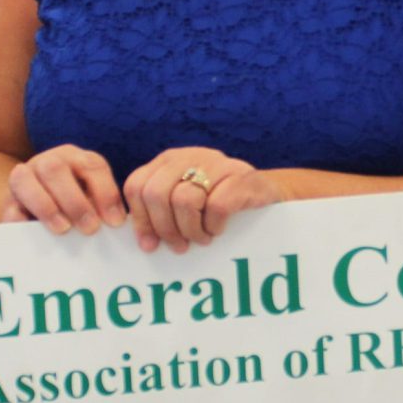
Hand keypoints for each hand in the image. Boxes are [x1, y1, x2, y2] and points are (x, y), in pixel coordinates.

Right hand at [5, 144, 126, 233]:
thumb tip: (117, 227)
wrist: (37, 213)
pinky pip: (9, 206)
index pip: (93, 166)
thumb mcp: (94, 204)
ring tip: (63, 229)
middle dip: (75, 201)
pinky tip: (33, 232)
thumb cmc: (77, 210)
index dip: (106, 193)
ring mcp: (24, 178)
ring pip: (25, 178)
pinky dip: (20, 220)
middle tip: (89, 229)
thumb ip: (104, 211)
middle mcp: (49, 162)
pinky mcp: (8, 202)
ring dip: (46, 206)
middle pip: (55, 168)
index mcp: (77, 159)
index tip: (114, 222)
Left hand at [123, 147, 281, 252]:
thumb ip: (161, 211)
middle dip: (164, 228)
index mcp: (169, 161)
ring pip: (183, 200)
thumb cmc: (220, 203)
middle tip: (179, 246)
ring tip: (201, 239)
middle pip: (155, 193)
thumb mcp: (185, 201)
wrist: (266, 193)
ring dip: (191, 230)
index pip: (136, 185)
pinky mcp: (241, 177)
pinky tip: (218, 230)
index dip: (140, 219)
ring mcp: (216, 164)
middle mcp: (189, 156)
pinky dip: (214, 226)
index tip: (150, 244)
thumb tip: (145, 243)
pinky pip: (216, 206)